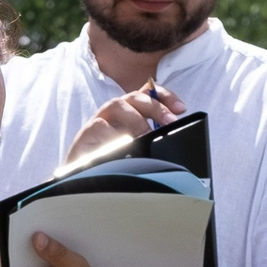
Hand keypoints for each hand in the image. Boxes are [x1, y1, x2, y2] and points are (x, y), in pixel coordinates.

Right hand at [63, 84, 186, 170]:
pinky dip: (114, 135)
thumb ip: (151, 137)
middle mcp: (116, 110)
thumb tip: (169, 136)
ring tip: (145, 135)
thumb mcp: (137, 147)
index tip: (181, 108)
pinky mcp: (87, 131)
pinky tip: (124, 146)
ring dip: (135, 119)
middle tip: (171, 122)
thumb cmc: (113, 159)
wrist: (84, 174)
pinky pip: (101, 126)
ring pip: (118, 105)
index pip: (149, 93)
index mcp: (131, 111)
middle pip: (136, 97)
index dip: (165, 96)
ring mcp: (101, 119)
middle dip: (156, 107)